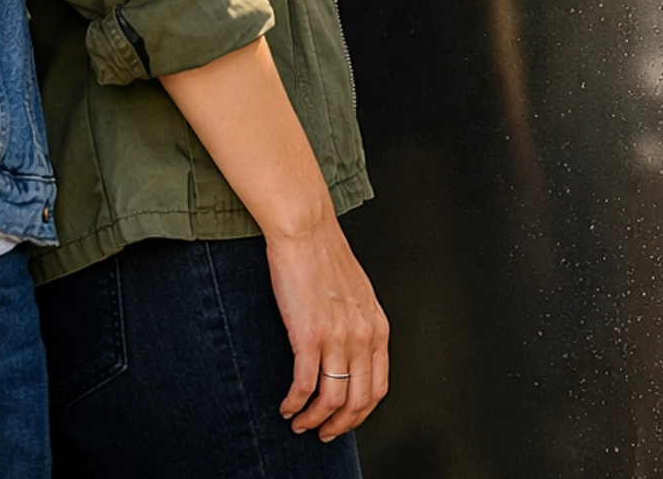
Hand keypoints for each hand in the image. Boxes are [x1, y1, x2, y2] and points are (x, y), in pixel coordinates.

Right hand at [267, 212, 390, 439]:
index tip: (344, 422)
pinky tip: (286, 406)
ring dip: (314, 420)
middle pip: (357, 402)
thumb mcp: (358, 294)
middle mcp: (362, 336)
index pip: (377, 388)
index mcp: (377, 327)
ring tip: (299, 423)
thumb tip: (350, 356)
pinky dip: (294, 404)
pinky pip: (304, 385)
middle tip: (321, 433)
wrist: (306, 228)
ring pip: (331, 400)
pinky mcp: (308, 334)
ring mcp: (337, 337)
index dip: (359, 414)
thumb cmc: (325, 255)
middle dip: (338, 426)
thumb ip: (359, 325)